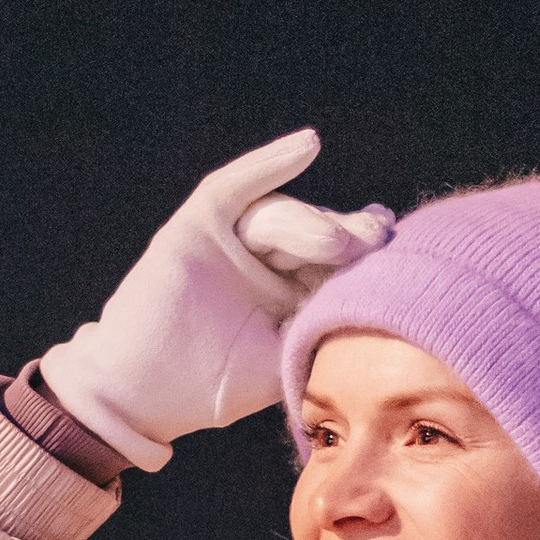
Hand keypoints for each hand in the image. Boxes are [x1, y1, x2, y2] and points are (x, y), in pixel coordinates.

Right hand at [41, 130, 393, 468]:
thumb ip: (322, 336)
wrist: (142, 393)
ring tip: (337, 243)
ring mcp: (230, 243)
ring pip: (281, 213)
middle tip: (375, 238)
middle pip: (313, 232)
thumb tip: (383, 316)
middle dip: (346, 234)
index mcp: (287, 295)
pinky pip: (236, 186)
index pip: (334, 263)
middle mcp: (262, 264)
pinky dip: (270, 163)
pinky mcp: (199, 226)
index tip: (397, 244)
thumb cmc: (209, 390)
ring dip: (311, 222)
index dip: (365, 251)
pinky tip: (308, 145)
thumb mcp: (283, 364)